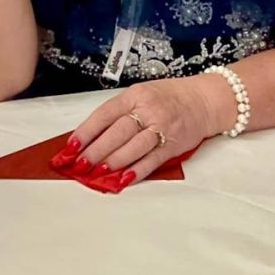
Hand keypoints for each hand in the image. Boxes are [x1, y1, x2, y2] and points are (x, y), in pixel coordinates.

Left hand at [58, 75, 225, 189]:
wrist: (204, 100)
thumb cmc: (168, 97)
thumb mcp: (140, 94)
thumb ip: (118, 113)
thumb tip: (90, 137)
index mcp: (135, 95)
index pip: (105, 114)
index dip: (86, 132)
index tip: (70, 147)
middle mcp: (148, 110)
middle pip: (117, 132)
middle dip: (95, 151)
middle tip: (79, 165)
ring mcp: (162, 128)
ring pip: (133, 147)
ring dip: (113, 162)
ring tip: (96, 173)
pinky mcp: (173, 146)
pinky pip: (152, 160)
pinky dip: (136, 171)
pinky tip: (122, 179)